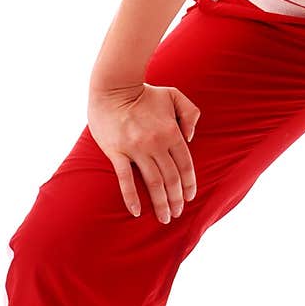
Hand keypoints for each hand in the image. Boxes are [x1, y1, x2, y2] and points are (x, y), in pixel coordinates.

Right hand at [86, 82, 200, 222]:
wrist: (114, 88)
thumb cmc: (145, 92)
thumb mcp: (175, 95)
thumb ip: (190, 113)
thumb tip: (190, 137)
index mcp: (172, 131)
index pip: (185, 164)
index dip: (189, 183)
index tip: (190, 197)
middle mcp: (156, 143)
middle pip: (171, 178)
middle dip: (176, 199)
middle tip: (177, 214)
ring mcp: (136, 149)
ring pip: (153, 182)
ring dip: (160, 203)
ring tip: (164, 217)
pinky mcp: (116, 152)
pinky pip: (125, 180)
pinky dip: (131, 197)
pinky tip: (136, 212)